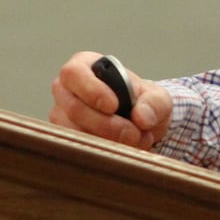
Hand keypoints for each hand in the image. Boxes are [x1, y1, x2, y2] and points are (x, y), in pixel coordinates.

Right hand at [48, 51, 170, 148]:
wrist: (139, 125)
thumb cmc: (142, 103)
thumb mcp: (157, 97)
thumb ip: (154, 103)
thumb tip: (141, 117)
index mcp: (83, 66)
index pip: (74, 73)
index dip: (91, 90)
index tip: (113, 106)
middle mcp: (66, 90)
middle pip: (74, 108)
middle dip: (105, 125)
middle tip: (133, 134)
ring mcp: (61, 116)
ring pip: (74, 132)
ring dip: (106, 141)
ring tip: (135, 141)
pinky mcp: (65, 139)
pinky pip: (77, 150)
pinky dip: (102, 153)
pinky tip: (123, 150)